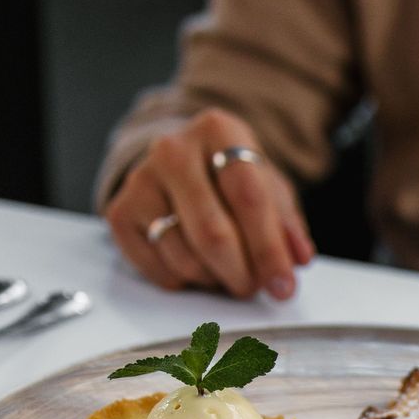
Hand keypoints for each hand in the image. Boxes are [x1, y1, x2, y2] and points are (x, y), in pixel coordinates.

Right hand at [104, 108, 313, 298]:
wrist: (180, 162)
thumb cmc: (230, 177)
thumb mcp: (269, 187)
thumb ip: (288, 223)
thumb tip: (297, 257)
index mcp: (219, 131)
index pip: (249, 198)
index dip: (269, 249)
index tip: (283, 286)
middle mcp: (173, 150)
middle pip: (213, 234)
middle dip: (242, 274)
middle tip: (255, 288)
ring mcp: (141, 180)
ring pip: (186, 258)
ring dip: (216, 280)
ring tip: (229, 270)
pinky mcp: (121, 213)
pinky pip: (160, 269)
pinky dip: (187, 281)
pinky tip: (199, 264)